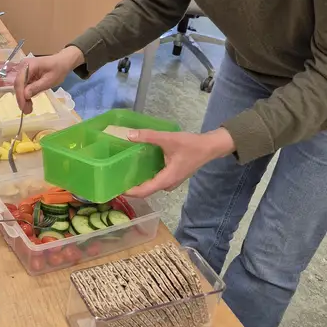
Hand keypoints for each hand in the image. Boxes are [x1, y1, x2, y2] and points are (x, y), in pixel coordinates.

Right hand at [16, 46, 82, 112]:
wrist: (62, 62)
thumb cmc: (58, 69)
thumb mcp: (50, 80)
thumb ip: (37, 87)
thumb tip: (25, 95)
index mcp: (28, 65)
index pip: (20, 81)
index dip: (20, 95)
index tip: (23, 107)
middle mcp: (22, 67)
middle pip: (18, 85)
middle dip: (21, 99)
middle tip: (26, 111)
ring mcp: (23, 71)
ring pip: (20, 87)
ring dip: (23, 99)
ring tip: (28, 109)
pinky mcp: (26, 76)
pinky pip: (23, 87)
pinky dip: (26, 95)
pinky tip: (29, 103)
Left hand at [121, 128, 235, 197]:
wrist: (210, 147)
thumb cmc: (191, 145)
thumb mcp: (169, 139)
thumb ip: (149, 136)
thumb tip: (128, 134)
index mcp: (166, 180)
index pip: (144, 191)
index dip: (130, 192)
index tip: (116, 189)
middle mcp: (168, 184)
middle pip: (146, 190)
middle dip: (131, 186)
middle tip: (116, 179)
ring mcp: (171, 181)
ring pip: (151, 185)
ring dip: (139, 181)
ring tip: (123, 173)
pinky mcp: (173, 176)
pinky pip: (156, 179)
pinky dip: (146, 176)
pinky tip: (138, 166)